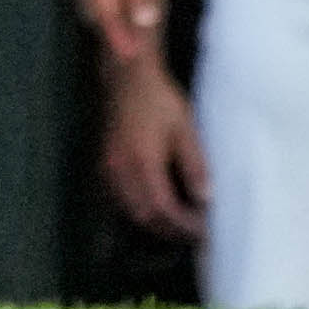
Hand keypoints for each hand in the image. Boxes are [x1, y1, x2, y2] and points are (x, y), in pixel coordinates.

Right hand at [101, 47, 208, 237]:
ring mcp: (108, 166)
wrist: (127, 76)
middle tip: (195, 232)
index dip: (184, 225)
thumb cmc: (159, 98)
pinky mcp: (103, 161)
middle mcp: (120, 168)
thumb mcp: (185, 128)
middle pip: (144, 216)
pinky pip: (117, 198)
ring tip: (178, 223)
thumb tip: (205, 199)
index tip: (205, 230)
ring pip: (128, 210)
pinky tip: (154, 206)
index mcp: (142, 161)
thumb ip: (194, 166)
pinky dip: (137, 209)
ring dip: (153, 222)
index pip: (163, 208)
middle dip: (170, 230)